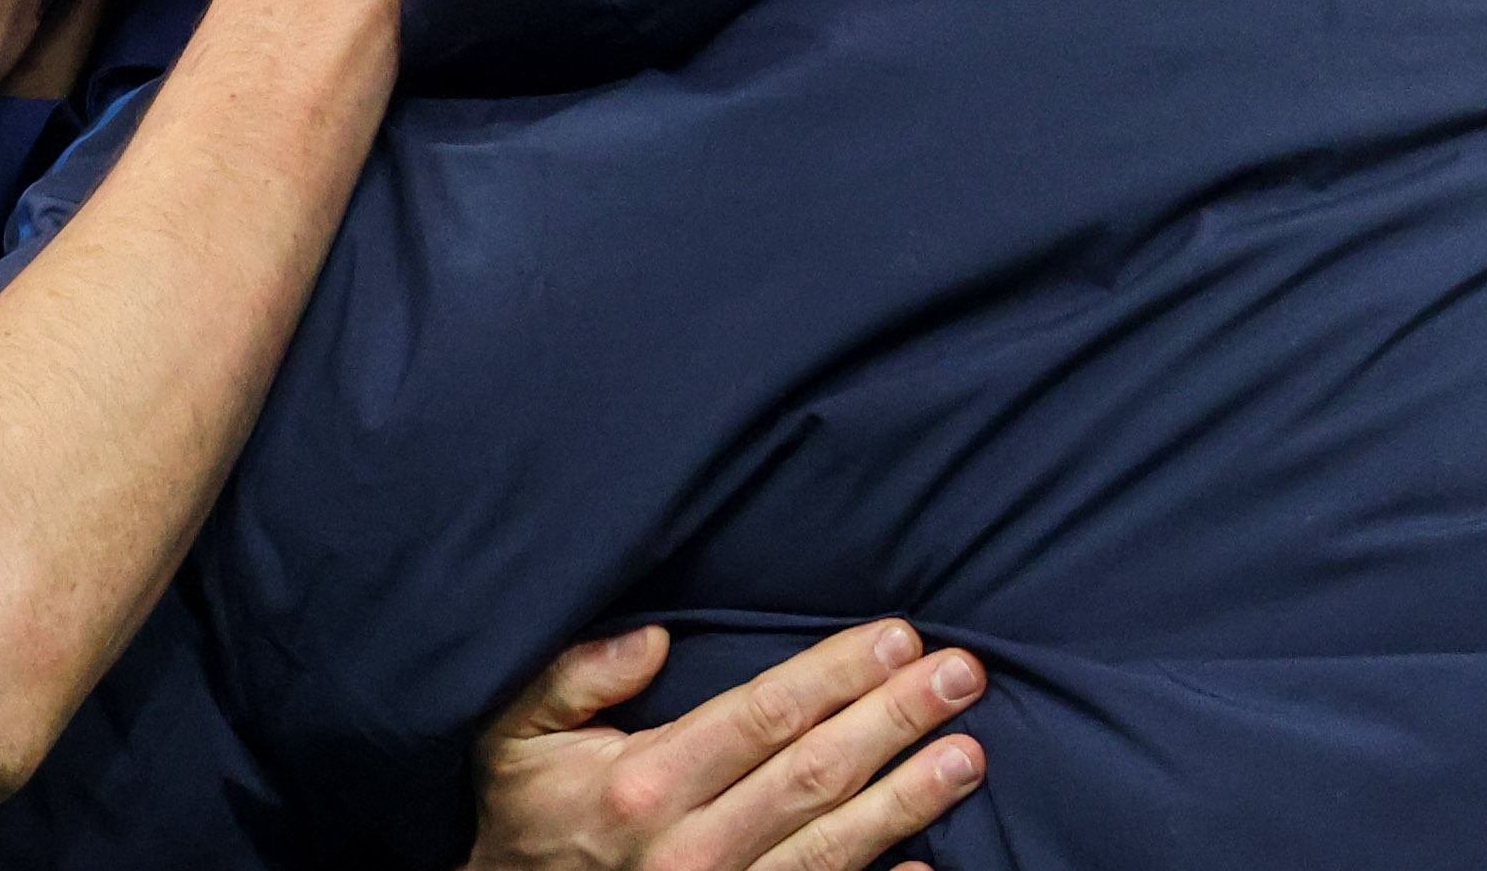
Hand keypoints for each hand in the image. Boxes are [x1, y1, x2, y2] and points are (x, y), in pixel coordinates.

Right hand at [466, 621, 986, 870]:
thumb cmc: (526, 813)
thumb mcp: (517, 734)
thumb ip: (573, 678)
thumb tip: (652, 640)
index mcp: (644, 788)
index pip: (762, 719)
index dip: (835, 677)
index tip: (897, 639)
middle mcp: (690, 852)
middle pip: (814, 777)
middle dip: (893, 720)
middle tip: (960, 676)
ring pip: (833, 850)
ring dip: (909, 801)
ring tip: (969, 755)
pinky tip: (932, 866)